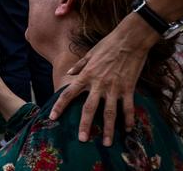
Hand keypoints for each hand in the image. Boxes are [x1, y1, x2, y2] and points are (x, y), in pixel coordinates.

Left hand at [49, 12, 158, 145]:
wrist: (129, 40)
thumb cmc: (108, 44)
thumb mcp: (88, 53)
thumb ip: (78, 66)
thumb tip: (69, 74)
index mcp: (86, 76)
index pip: (69, 93)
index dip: (60, 106)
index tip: (53, 117)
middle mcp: (98, 84)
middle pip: (89, 108)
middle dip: (85, 125)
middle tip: (82, 139)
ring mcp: (114, 88)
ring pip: (110, 113)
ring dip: (108, 129)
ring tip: (106, 143)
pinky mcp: (128, 88)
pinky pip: (128, 107)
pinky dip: (128, 119)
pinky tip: (128, 130)